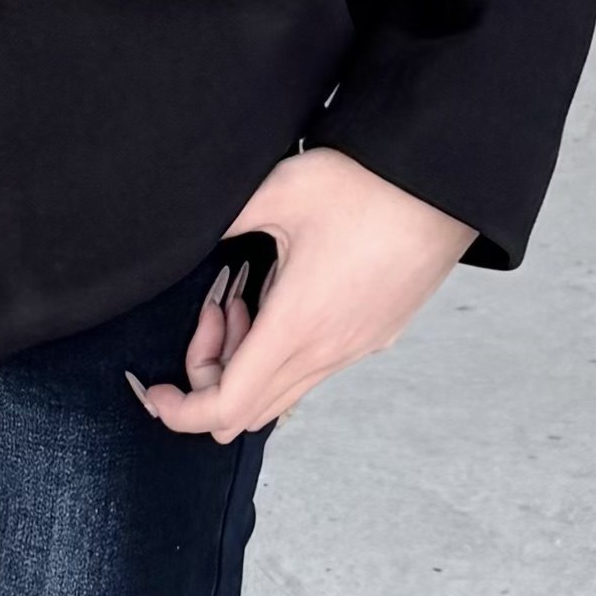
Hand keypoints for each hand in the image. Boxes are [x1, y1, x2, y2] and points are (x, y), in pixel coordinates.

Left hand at [128, 147, 474, 444]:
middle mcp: (329, 352)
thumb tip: (184, 236)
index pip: (225, 407)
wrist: (441, 183)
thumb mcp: (277, 191)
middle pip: (249, 412)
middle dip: (210, 378)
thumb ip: (221, 220)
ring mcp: (356, 349)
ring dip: (248, 362)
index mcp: (297, 326)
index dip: (180, 411)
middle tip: (212, 311)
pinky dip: (281, 352)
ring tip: (245, 295)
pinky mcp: (376, 335)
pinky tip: (283, 293)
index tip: (154, 389)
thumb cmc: (364, 184)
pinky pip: (314, 371)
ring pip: (284, 392)